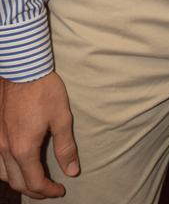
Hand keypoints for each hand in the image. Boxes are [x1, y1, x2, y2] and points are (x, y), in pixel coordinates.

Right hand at [0, 73, 78, 198]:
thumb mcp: (61, 118)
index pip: (35, 182)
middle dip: (35, 191)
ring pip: (3, 174)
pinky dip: (8, 171)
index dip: (49, 191)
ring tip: (34, 181)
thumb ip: (65, 147)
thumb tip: (72, 171)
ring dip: (19, 182)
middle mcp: (6, 150)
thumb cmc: (44, 91)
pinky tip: (17, 164)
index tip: (61, 190)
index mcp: (24, 149)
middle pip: (17, 182)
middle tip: (49, 191)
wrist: (22, 68)